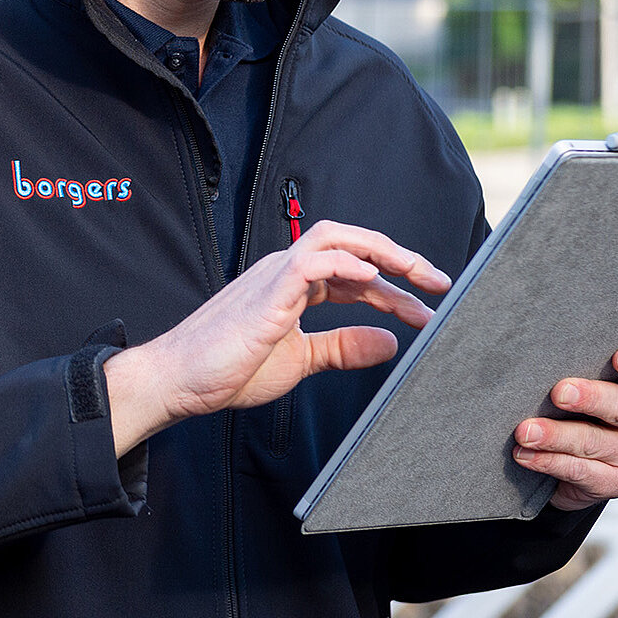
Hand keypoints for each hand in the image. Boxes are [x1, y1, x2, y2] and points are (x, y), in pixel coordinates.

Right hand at [104, 221, 450, 455]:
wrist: (179, 379)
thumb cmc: (228, 368)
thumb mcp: (300, 361)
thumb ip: (341, 348)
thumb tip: (389, 343)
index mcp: (294, 285)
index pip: (354, 272)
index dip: (393, 287)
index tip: (426, 308)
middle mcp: (287, 270)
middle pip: (351, 242)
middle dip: (398, 257)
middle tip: (438, 282)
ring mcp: (275, 275)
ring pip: (334, 238)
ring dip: (380, 251)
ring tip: (417, 272)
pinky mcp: (266, 292)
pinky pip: (309, 261)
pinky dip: (344, 263)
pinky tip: (371, 276)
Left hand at [512, 343, 617, 510]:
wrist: (574, 455)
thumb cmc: (579, 403)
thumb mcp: (585, 378)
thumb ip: (578, 363)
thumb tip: (540, 350)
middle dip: (590, 398)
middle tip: (559, 393)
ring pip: (595, 442)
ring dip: (555, 435)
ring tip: (525, 431)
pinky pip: (582, 472)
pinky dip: (549, 461)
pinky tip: (526, 454)